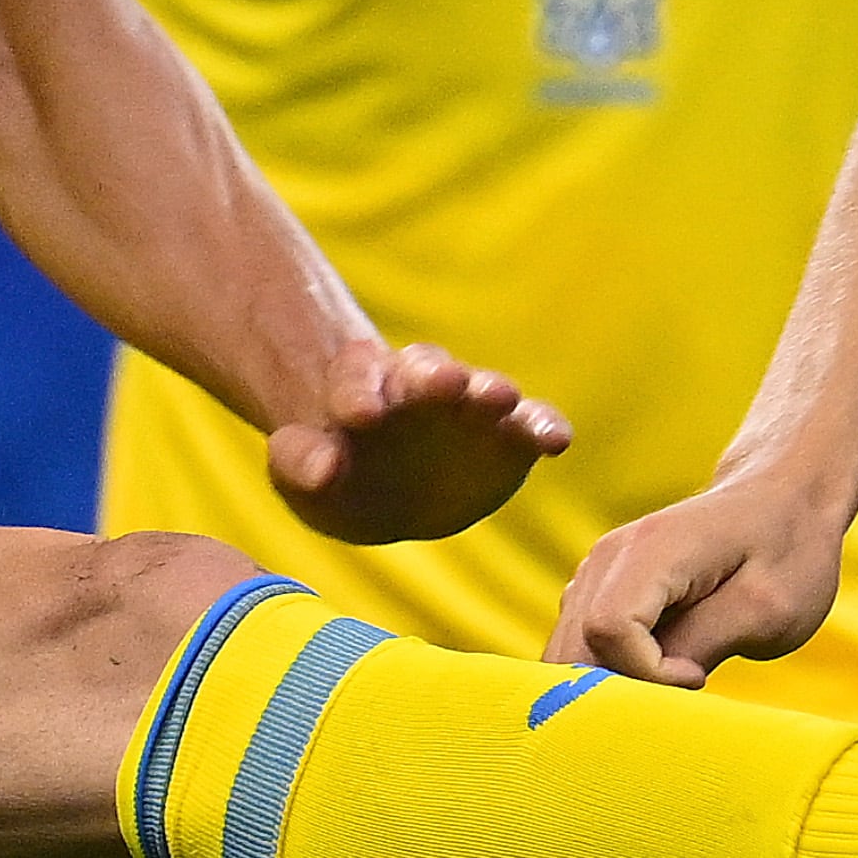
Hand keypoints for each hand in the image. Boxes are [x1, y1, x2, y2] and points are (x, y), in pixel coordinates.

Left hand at [267, 340, 570, 545]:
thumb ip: (300, 464)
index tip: (359, 415)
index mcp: (360, 388)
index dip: (357, 393)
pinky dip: (544, 426)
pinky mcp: (508, 436)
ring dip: (489, 390)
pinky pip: (531, 424)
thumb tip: (324, 468)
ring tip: (498, 398)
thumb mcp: (302, 471)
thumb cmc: (338, 474)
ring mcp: (468, 407)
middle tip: (443, 381)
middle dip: (434, 375)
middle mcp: (419, 387)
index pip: (355, 379)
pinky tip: (556, 441)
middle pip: (425, 369)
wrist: (389, 488)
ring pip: (482, 388)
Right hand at [551, 468, 855, 687]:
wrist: (784, 501)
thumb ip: (703, 642)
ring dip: (615, 683)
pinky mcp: (599, 589)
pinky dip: (611, 671)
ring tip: (677, 676)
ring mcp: (597, 571)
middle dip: (621, 690)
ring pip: (571, 653)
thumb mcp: (768, 607)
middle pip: (577, 647)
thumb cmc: (787, 551)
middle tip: (683, 691)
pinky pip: (583, 647)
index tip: (700, 676)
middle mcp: (609, 556)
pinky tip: (661, 667)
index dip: (648, 673)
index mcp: (652, 550)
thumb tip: (647, 686)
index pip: (610, 629)